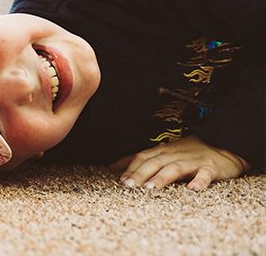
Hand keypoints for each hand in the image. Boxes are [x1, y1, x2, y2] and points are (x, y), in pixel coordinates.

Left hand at [109, 135, 250, 190]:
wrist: (224, 150)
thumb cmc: (188, 154)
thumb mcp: (163, 154)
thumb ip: (141, 160)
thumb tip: (114, 166)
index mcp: (163, 151)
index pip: (143, 157)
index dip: (130, 168)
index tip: (120, 181)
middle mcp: (176, 154)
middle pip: (155, 162)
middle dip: (140, 174)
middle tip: (129, 186)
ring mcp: (193, 160)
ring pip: (175, 168)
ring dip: (162, 177)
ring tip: (151, 188)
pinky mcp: (211, 167)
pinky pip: (205, 174)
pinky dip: (200, 181)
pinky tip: (194, 189)